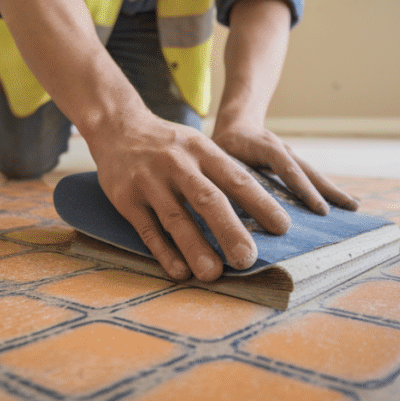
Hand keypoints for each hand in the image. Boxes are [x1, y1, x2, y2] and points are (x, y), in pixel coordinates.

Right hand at [86, 114, 290, 282]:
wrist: (117, 126)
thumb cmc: (169, 145)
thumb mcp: (198, 146)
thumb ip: (223, 173)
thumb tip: (260, 212)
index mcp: (202, 150)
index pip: (236, 178)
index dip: (260, 203)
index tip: (281, 227)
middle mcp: (177, 164)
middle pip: (207, 199)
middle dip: (229, 230)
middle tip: (248, 259)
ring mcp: (149, 181)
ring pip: (176, 218)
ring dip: (195, 248)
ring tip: (213, 274)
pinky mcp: (126, 199)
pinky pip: (148, 230)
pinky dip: (164, 252)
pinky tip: (180, 271)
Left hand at [212, 122, 359, 214]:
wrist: (238, 122)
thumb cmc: (223, 143)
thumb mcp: (219, 154)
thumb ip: (225, 173)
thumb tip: (228, 204)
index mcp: (266, 147)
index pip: (288, 169)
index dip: (304, 189)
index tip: (321, 209)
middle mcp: (284, 151)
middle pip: (310, 171)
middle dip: (330, 191)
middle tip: (351, 208)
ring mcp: (291, 156)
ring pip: (314, 174)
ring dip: (333, 191)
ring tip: (354, 207)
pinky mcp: (293, 163)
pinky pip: (310, 177)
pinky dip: (325, 190)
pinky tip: (338, 205)